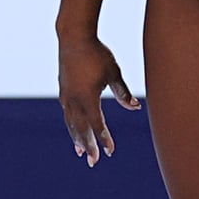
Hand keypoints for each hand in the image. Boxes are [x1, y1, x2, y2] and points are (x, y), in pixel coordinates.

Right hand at [58, 36, 141, 167]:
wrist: (73, 36)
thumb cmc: (97, 53)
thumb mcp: (113, 73)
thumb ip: (123, 92)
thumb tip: (135, 107)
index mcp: (88, 98)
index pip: (97, 124)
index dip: (104, 139)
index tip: (110, 152)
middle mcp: (74, 100)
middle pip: (82, 129)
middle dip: (88, 146)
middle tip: (93, 162)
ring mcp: (66, 95)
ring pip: (71, 122)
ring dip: (77, 138)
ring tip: (81, 152)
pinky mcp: (63, 89)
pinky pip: (67, 112)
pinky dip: (71, 124)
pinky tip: (74, 128)